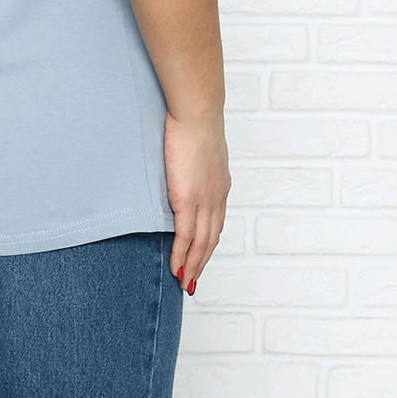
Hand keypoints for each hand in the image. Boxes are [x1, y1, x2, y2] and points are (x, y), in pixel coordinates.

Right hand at [164, 110, 229, 294]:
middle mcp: (217, 197)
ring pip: (201, 243)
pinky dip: (181, 255)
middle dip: (202, 262)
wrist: (197, 114)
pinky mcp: (188, 200)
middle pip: (212, 239)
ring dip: (193, 266)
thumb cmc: (193, 122)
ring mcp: (204, 201)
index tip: (200, 257)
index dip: (208, 243)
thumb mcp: (197, 147)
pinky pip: (186, 236)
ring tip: (184, 283)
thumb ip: (193, 162)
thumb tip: (184, 164)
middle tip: (192, 281)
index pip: (215, 222)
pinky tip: (176, 268)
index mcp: (220, 185)